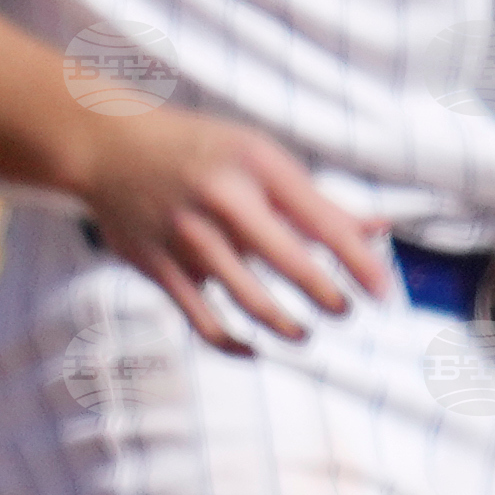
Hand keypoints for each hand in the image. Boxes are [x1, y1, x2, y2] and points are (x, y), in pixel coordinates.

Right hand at [74, 110, 388, 354]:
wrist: (109, 146)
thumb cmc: (204, 154)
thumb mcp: (262, 160)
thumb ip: (318, 202)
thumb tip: (380, 230)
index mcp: (259, 166)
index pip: (324, 222)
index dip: (360, 263)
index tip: (384, 293)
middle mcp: (223, 199)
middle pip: (291, 263)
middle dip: (329, 298)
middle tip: (346, 313)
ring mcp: (186, 235)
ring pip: (250, 299)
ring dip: (287, 326)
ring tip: (305, 333)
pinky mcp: (157, 265)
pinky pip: (203, 320)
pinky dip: (233, 343)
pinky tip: (254, 348)